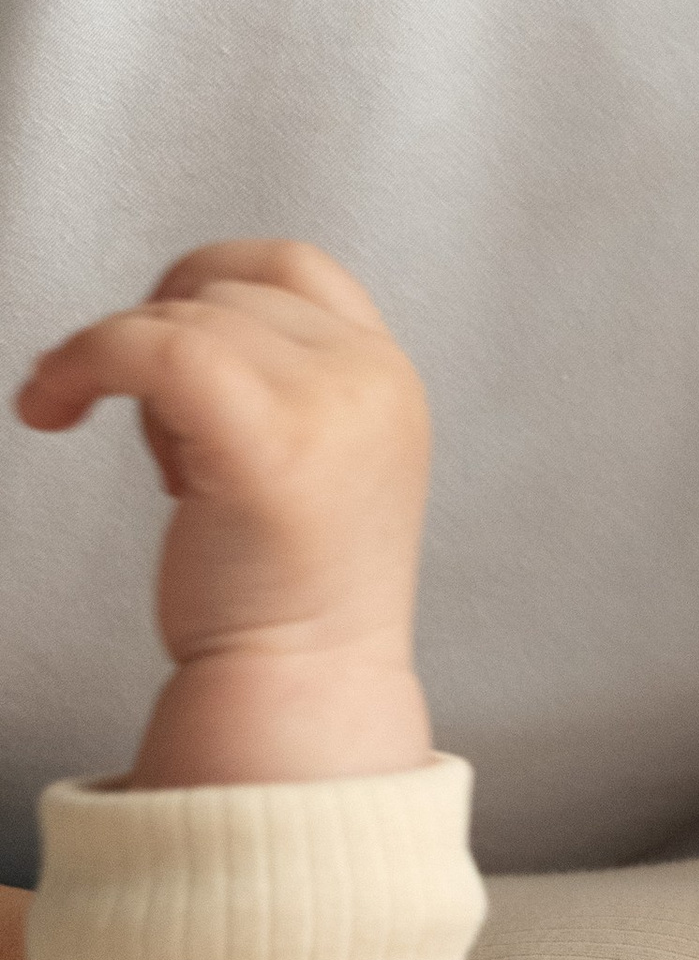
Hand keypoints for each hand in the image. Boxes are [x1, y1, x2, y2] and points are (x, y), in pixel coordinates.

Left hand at [16, 241, 434, 786]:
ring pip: (185, 316)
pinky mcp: (270, 444)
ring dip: (134, 371)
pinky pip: (156, 348)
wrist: (301, 692)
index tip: (159, 346)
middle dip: (167, 344)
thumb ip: (283, 384)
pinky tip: (48, 409)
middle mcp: (373, 379)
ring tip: (163, 467)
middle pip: (229, 291)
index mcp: (389, 378)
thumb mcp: (312, 458)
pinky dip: (86, 362)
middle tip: (164, 446)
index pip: (293, 267)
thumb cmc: (282, 595)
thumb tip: (177, 318)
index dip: (206, 280)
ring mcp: (333, 407)